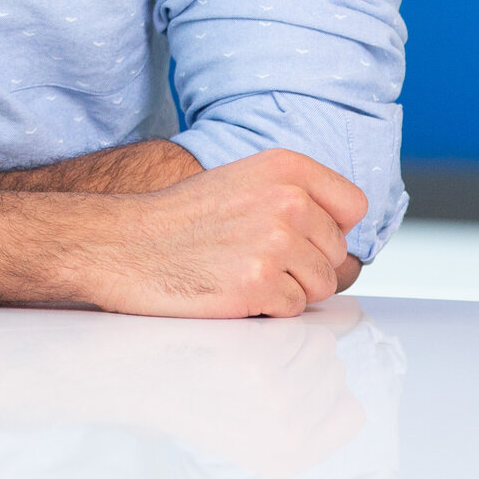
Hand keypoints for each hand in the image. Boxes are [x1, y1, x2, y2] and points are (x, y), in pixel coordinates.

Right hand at [75, 149, 367, 317]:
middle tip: (255, 258)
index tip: (302, 236)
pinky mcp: (258, 284)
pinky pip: (292, 310)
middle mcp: (287, 200)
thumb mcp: (244, 181)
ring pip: (319, 286)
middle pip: (337, 254)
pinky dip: (266, 310)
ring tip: (242, 272)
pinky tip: (232, 290)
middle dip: (304, 265)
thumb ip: (297, 197)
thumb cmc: (181, 220)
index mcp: (286, 168)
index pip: (353, 206)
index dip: (329, 228)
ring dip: (287, 290)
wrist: (125, 245)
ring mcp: (274, 242)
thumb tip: (343, 238)